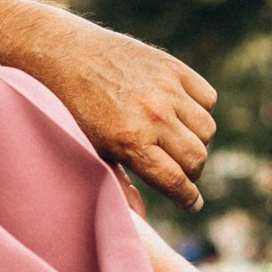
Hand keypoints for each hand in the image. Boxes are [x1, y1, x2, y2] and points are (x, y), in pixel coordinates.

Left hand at [67, 30, 217, 212]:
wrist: (64, 55)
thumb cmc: (73, 109)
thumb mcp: (90, 150)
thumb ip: (118, 183)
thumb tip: (139, 216)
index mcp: (131, 142)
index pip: (176, 181)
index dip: (188, 198)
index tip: (192, 203)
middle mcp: (153, 116)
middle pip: (197, 158)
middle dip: (192, 173)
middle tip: (181, 172)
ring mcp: (166, 89)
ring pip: (206, 129)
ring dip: (197, 141)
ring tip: (178, 141)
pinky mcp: (172, 67)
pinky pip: (207, 97)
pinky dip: (200, 108)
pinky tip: (181, 113)